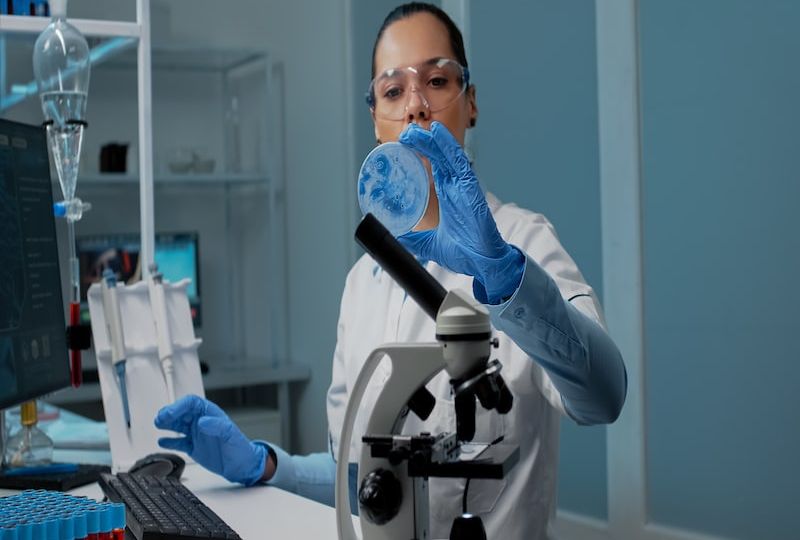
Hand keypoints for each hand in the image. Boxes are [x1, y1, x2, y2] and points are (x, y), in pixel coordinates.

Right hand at [154, 395, 266, 485]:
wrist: (242, 466)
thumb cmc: (240, 448)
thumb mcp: (230, 435)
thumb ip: (217, 426)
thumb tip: (202, 421)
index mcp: (210, 414)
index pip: (191, 403)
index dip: (179, 406)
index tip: (169, 413)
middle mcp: (202, 422)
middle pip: (181, 412)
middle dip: (169, 413)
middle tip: (160, 419)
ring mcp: (197, 434)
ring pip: (178, 425)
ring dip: (167, 424)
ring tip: (158, 425)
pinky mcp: (194, 447)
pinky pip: (179, 442)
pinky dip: (170, 441)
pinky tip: (162, 441)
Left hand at [397, 121, 523, 303]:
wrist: (483, 265)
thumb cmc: (465, 253)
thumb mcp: (429, 246)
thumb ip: (413, 241)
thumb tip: (392, 238)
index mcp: (447, 195)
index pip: (433, 166)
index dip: (420, 152)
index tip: (402, 144)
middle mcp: (455, 187)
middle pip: (438, 157)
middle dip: (423, 142)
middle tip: (405, 133)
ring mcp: (464, 187)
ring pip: (447, 155)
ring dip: (432, 140)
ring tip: (416, 130)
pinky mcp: (471, 190)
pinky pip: (460, 164)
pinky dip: (449, 147)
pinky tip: (438, 134)